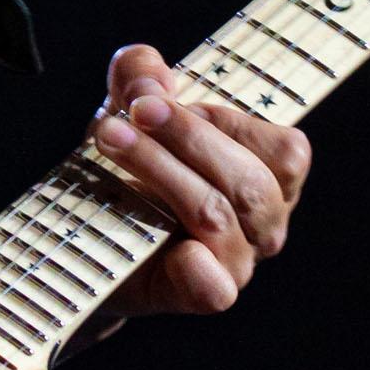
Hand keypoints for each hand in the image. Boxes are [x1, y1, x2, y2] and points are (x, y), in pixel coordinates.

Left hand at [88, 43, 310, 322]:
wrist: (85, 237)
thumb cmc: (127, 167)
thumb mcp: (127, 109)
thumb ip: (139, 74)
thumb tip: (148, 77)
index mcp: (270, 178)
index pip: (284, 151)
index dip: (223, 120)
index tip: (157, 102)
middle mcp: (263, 225)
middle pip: (249, 182)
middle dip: (186, 137)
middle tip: (131, 112)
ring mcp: (235, 264)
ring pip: (217, 216)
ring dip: (160, 170)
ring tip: (110, 139)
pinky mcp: (196, 294)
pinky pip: (215, 289)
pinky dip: (198, 267)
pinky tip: (176, 247)